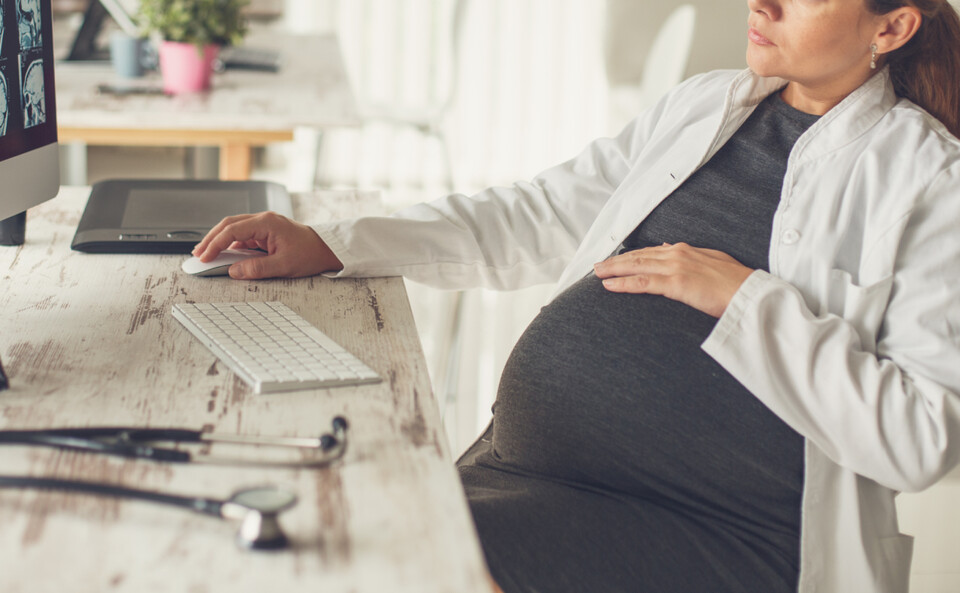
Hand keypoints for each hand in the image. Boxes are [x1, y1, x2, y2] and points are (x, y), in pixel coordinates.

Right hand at [192, 212, 342, 279]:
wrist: (327, 249)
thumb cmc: (310, 254)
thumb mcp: (283, 265)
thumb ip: (256, 268)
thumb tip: (233, 271)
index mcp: (267, 223)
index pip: (232, 230)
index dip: (215, 244)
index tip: (204, 257)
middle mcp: (263, 219)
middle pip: (229, 224)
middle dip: (211, 239)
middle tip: (197, 254)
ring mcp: (264, 224)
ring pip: (234, 228)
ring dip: (219, 240)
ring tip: (205, 253)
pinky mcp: (266, 231)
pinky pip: (243, 234)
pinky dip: (231, 243)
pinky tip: (223, 253)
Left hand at [593, 243, 753, 317]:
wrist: (751, 293)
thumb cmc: (736, 282)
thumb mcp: (712, 261)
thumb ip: (690, 256)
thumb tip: (669, 248)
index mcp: (685, 250)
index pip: (650, 251)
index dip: (631, 256)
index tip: (616, 259)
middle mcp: (677, 254)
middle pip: (638, 257)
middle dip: (615, 261)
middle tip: (597, 266)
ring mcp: (675, 268)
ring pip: (635, 267)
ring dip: (613, 270)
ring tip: (597, 274)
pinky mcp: (676, 283)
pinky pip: (643, 282)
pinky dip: (623, 283)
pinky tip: (609, 286)